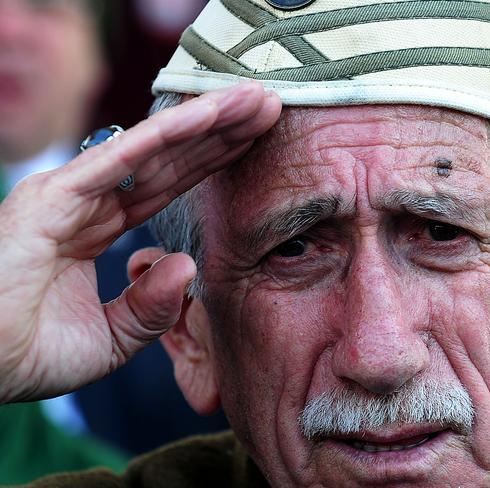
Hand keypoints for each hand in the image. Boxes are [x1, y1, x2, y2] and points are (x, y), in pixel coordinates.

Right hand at [0, 83, 281, 402]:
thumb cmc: (25, 354)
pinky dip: (165, 135)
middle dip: (222, 133)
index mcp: (98, 230)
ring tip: (254, 99)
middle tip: (268, 106)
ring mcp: (72, 194)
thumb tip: (186, 266)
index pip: (169, 186)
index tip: (254, 141)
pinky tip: (207, 115)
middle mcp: (89, 202)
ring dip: (207, 121)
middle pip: (172, 160)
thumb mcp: (110, 338)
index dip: (213, 162)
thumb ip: (152, 307)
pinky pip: (121, 159)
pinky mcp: (55, 196)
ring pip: (154, 149)